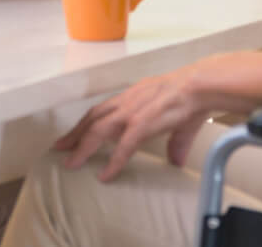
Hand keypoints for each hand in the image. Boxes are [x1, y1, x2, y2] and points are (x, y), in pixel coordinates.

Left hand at [53, 67, 211, 180]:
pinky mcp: (143, 122)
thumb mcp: (178, 121)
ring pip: (99, 128)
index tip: (72, 136)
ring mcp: (133, 111)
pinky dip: (113, 161)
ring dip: (83, 146)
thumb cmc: (192, 98)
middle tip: (59, 149)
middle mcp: (128, 101)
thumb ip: (174, 142)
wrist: (201, 86)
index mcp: (134, 96)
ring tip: (72, 163)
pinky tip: (106, 175)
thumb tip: (175, 161)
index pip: (102, 109)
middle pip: (93, 117)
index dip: (85, 123)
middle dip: (75, 134)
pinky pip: (123, 145)